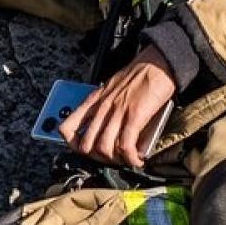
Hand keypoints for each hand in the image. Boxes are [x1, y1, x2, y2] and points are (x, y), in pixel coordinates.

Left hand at [61, 46, 175, 167]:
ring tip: (126, 161)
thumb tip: (112, 129)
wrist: (158, 63)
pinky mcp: (135, 116)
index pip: (68, 127)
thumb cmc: (140, 73)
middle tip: (111, 160)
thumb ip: (107, 106)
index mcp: (94, 100)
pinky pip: (126, 146)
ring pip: (104, 148)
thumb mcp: (113, 88)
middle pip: (87, 145)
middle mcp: (102, 107)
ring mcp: (117, 112)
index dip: (72, 144)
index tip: (85, 151)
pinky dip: (131, 158)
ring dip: (115, 161)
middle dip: (98, 158)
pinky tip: (137, 160)